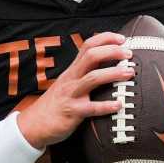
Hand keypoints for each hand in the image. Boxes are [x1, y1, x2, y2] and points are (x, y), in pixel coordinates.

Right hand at [16, 31, 134, 147]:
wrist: (34, 124)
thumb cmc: (58, 102)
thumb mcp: (69, 82)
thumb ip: (86, 71)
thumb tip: (109, 62)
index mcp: (73, 69)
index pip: (88, 45)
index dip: (106, 38)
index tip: (122, 38)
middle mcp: (72, 78)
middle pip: (91, 56)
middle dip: (112, 52)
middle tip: (129, 54)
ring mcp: (71, 94)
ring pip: (92, 78)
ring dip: (113, 74)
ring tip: (129, 73)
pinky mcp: (72, 112)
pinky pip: (91, 108)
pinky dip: (106, 106)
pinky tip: (119, 104)